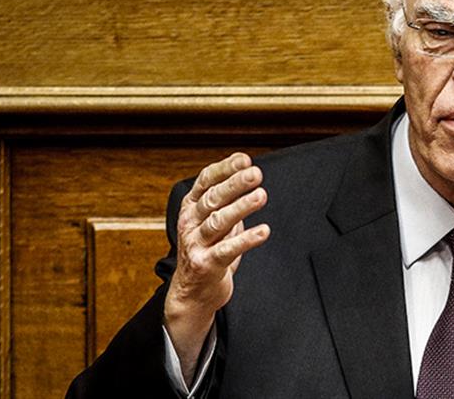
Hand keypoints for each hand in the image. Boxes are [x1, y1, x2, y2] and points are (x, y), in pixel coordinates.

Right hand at [163, 152, 269, 380]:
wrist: (193, 293)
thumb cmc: (208, 252)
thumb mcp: (214, 221)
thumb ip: (227, 200)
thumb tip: (247, 170)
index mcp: (191, 208)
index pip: (206, 181)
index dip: (225, 169)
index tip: (245, 159)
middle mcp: (190, 223)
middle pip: (212, 199)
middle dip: (235, 184)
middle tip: (256, 174)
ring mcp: (195, 244)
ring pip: (218, 221)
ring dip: (241, 207)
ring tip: (261, 196)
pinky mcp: (205, 264)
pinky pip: (227, 250)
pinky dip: (246, 239)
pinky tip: (263, 231)